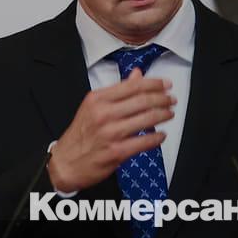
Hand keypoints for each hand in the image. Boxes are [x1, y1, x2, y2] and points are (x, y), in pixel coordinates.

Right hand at [47, 68, 174, 192]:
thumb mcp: (93, 106)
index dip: (154, 84)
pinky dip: (157, 138)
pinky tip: (162, 135)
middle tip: (172, 99)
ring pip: (147, 119)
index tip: (166, 84)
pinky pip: (144, 142)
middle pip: (143, 101)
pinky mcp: (116, 152)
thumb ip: (118, 91)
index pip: (132, 86)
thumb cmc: (81, 134)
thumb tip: (137, 74)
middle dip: (162, 99)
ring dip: (163, 115)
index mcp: (97, 99)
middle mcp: (103, 114)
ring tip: (169, 114)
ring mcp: (110, 133)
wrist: (65, 163)